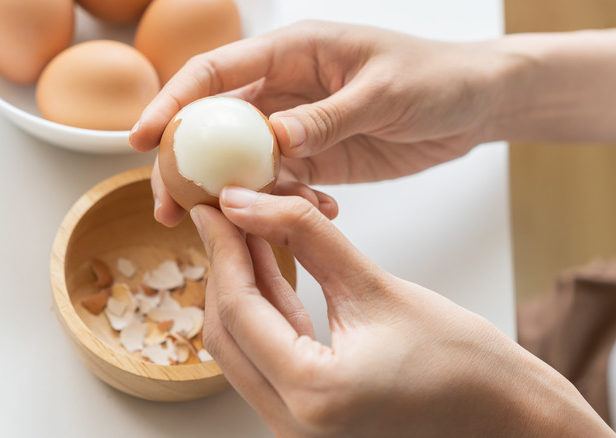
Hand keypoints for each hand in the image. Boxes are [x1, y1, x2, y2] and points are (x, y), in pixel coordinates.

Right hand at [131, 20, 508, 225]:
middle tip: (167, 207)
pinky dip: (285, 205)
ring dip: (232, 195)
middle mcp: (285, 89)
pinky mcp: (318, 157)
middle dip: (186, 164)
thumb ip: (328, 116)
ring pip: (244, 162)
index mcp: (293, 53)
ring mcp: (298, 126)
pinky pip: (284, 184)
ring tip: (227, 228)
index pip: (216, 74)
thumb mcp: (383, 93)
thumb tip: (273, 140)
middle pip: (216, 126)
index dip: (173, 103)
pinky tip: (310, 217)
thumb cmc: (435, 77)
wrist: (475, 104)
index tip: (141, 139)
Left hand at [191, 186, 615, 436]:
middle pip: (227, 334)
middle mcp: (294, 427)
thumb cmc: (465, 363)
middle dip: (223, 269)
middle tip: (226, 216)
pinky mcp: (309, 424)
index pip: (239, 309)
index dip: (222, 248)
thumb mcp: (376, 286)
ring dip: (241, 292)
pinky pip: (268, 365)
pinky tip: (270, 273)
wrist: (507, 418)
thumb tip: (249, 203)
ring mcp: (299, 432)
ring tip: (246, 235)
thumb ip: (306, 237)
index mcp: (312, 395)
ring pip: (242, 351)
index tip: (214, 206)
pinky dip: (265, 318)